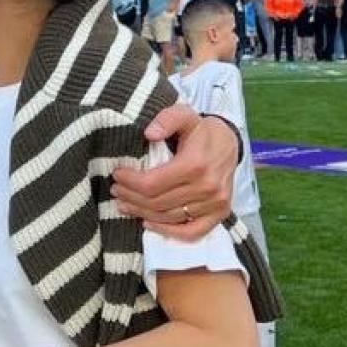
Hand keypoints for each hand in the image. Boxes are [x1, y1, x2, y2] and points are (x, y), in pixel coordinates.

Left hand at [113, 107, 235, 239]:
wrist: (229, 142)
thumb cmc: (201, 129)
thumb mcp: (184, 114)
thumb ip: (166, 119)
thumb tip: (149, 133)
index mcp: (195, 164)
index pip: (152, 183)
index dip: (130, 182)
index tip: (117, 175)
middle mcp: (207, 187)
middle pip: (158, 202)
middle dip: (132, 197)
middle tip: (117, 190)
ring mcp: (215, 203)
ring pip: (169, 217)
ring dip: (143, 213)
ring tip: (126, 204)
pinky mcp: (220, 213)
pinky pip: (192, 232)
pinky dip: (169, 232)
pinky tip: (149, 223)